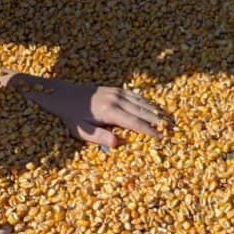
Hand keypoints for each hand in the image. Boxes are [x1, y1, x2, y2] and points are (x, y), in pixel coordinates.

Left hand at [12, 78, 169, 147]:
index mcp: (109, 112)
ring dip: (155, 110)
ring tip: (168, 119)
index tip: (161, 139)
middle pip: (143, 111)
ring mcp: (116, 92)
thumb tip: (118, 144)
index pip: (135, 123)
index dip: (149, 131)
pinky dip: (146, 101)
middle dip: (158, 121)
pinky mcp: (115, 89)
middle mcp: (116, 100)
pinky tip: (153, 107)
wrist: (61, 94)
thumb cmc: (69, 116)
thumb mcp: (80, 131)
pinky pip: (135, 95)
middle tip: (172, 130)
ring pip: (141, 101)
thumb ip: (99, 137)